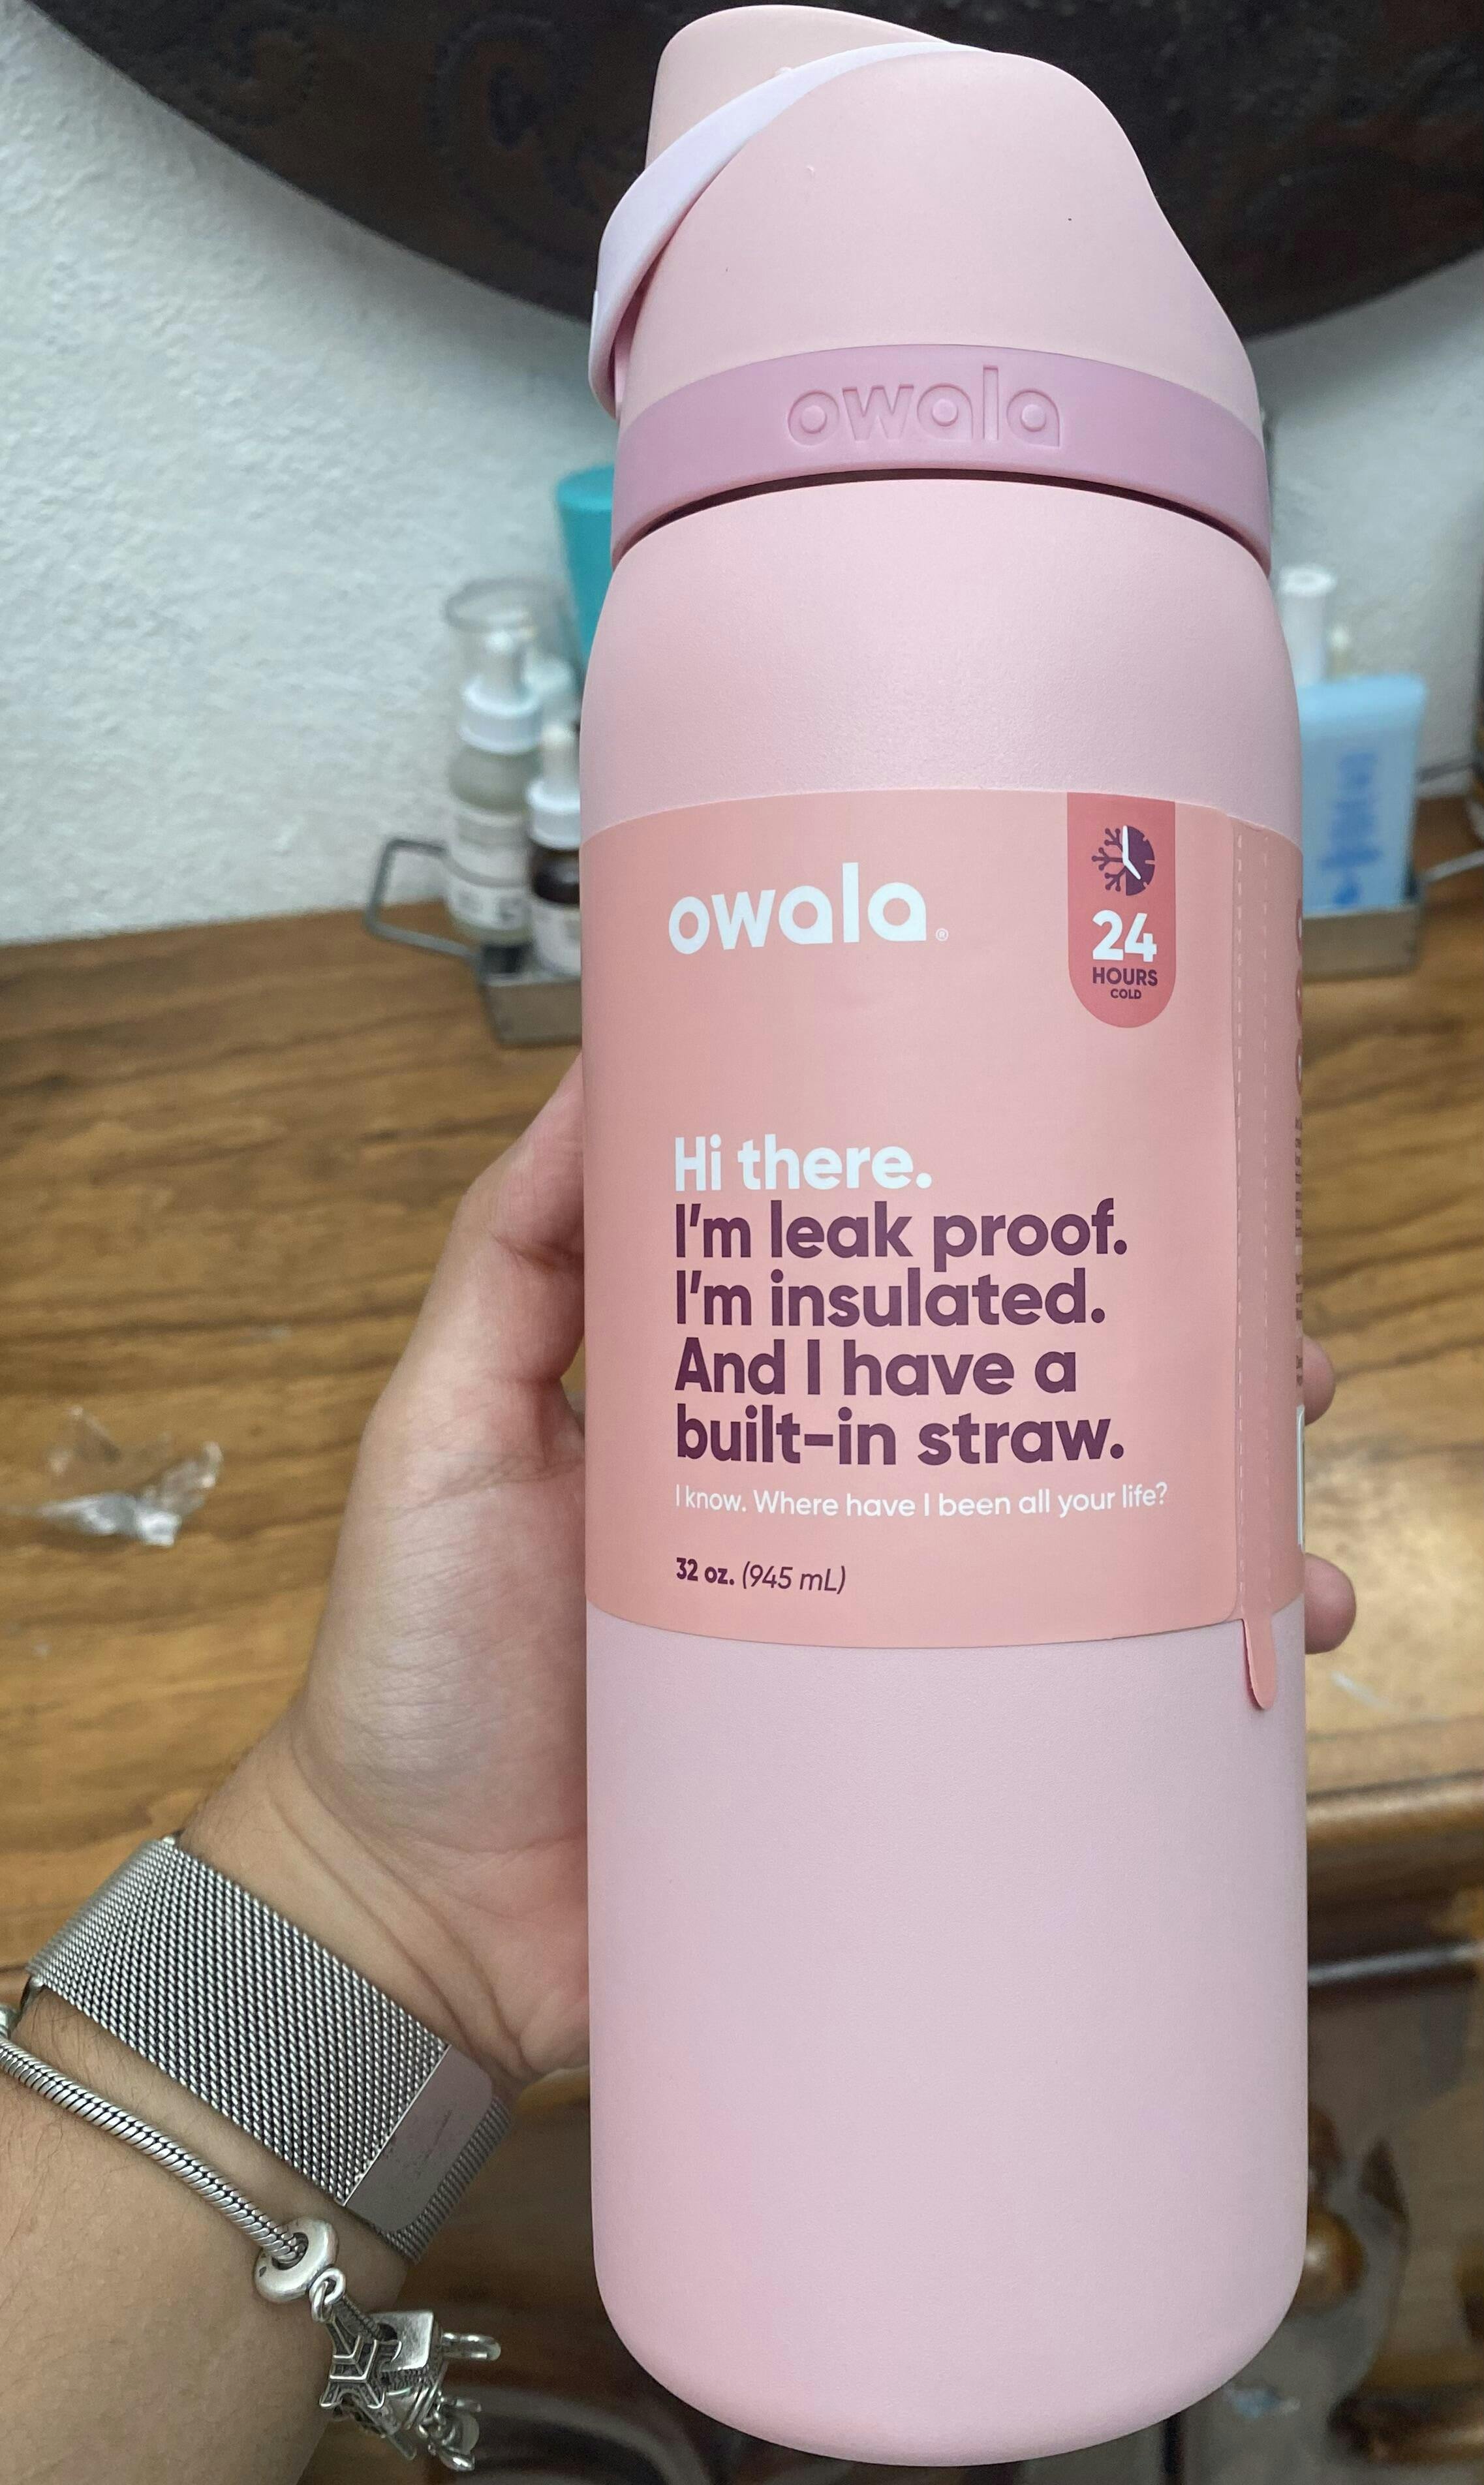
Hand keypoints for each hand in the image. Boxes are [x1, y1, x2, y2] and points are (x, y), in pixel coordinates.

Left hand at [193, 1059, 1354, 2090]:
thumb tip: (594, 1075)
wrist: (408, 1927)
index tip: (1116, 1190)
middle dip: (1158, 1399)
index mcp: (743, 1429)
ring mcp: (869, 1663)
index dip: (1012, 1251)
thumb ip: (507, 1264)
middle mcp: (831, 1533)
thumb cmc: (412, 1667)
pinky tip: (1229, 1693)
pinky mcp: (886, 1783)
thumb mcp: (441, 1432)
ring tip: (1281, 1549)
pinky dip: (1136, 1711)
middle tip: (1271, 1372)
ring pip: (1058, 1582)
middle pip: (1016, 1437)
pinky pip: (1027, 1734)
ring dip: (1187, 1557)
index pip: (903, 1311)